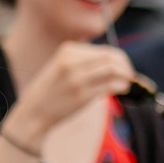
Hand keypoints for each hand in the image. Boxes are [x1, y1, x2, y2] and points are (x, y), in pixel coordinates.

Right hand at [8, 43, 133, 146]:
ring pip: (113, 69)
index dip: (119, 58)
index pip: (103, 50)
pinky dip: (121, 86)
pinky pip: (110, 86)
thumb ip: (82, 60)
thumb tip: (113, 61)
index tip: (124, 66)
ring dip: (126, 76)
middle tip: (130, 74)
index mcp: (67, 51)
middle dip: (125, 65)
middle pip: (110, 57)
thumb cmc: (50, 91)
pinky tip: (122, 90)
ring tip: (127, 82)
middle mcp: (72, 62)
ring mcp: (77, 79)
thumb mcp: (60, 66)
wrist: (33, 112)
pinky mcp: (82, 95)